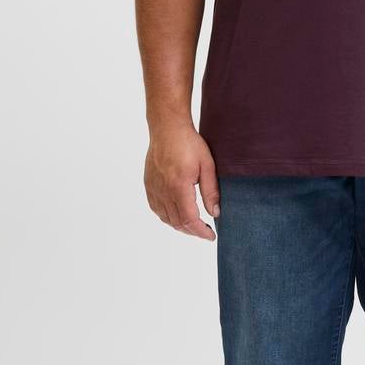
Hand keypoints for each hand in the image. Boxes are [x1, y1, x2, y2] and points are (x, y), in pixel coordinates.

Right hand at [144, 123, 220, 240]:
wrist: (167, 129)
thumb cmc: (189, 143)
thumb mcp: (207, 166)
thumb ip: (211, 192)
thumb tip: (215, 213)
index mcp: (179, 186)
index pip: (190, 219)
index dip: (201, 232)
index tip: (211, 235)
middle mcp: (163, 190)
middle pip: (177, 222)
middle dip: (192, 231)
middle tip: (205, 231)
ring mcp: (154, 188)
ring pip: (165, 218)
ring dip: (180, 226)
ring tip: (194, 225)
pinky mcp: (148, 185)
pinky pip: (156, 208)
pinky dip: (167, 217)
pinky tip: (177, 215)